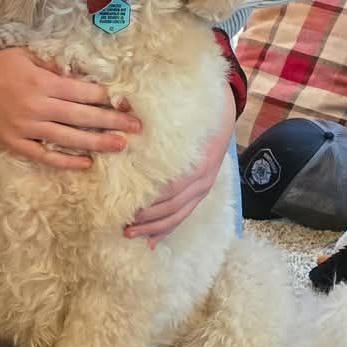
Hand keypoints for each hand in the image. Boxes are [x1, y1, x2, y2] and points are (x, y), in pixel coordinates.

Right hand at [0, 47, 140, 171]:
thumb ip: (52, 66)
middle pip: (82, 117)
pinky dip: (66, 162)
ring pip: (69, 139)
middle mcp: (38, 107)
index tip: (124, 103)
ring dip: (97, 143)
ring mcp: (27, 128)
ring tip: (120, 146)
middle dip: (112, 122)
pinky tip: (85, 164)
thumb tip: (77, 76)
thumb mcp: (24, 55)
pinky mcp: (15, 144)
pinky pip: (44, 156)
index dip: (105, 98)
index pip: (82, 92)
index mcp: (42, 83)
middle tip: (136, 128)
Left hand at [125, 83, 236, 243]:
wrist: (224, 108)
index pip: (170, 190)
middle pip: (172, 207)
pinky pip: (184, 215)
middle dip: (147, 219)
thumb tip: (122, 104)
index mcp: (198, 164)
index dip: (149, 202)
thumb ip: (151, 111)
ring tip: (129, 234)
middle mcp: (203, 180)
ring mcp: (204, 188)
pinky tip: (152, 241)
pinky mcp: (202, 191)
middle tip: (121, 225)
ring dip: (154, 228)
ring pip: (178, 215)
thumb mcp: (179, 108)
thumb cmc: (198, 109)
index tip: (126, 207)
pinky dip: (168, 229)